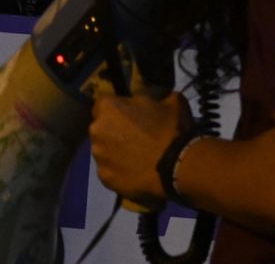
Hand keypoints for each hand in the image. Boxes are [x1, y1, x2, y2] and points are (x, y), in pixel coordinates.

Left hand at [88, 88, 190, 205]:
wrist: (177, 165)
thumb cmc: (172, 129)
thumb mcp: (170, 101)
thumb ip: (155, 97)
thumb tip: (156, 100)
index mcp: (108, 107)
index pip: (104, 104)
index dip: (118, 110)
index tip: (131, 117)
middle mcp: (96, 129)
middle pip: (101, 128)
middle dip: (114, 131)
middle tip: (135, 138)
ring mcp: (98, 155)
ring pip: (103, 150)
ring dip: (115, 152)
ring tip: (136, 159)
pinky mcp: (104, 177)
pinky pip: (109, 171)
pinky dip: (119, 172)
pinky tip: (135, 174)